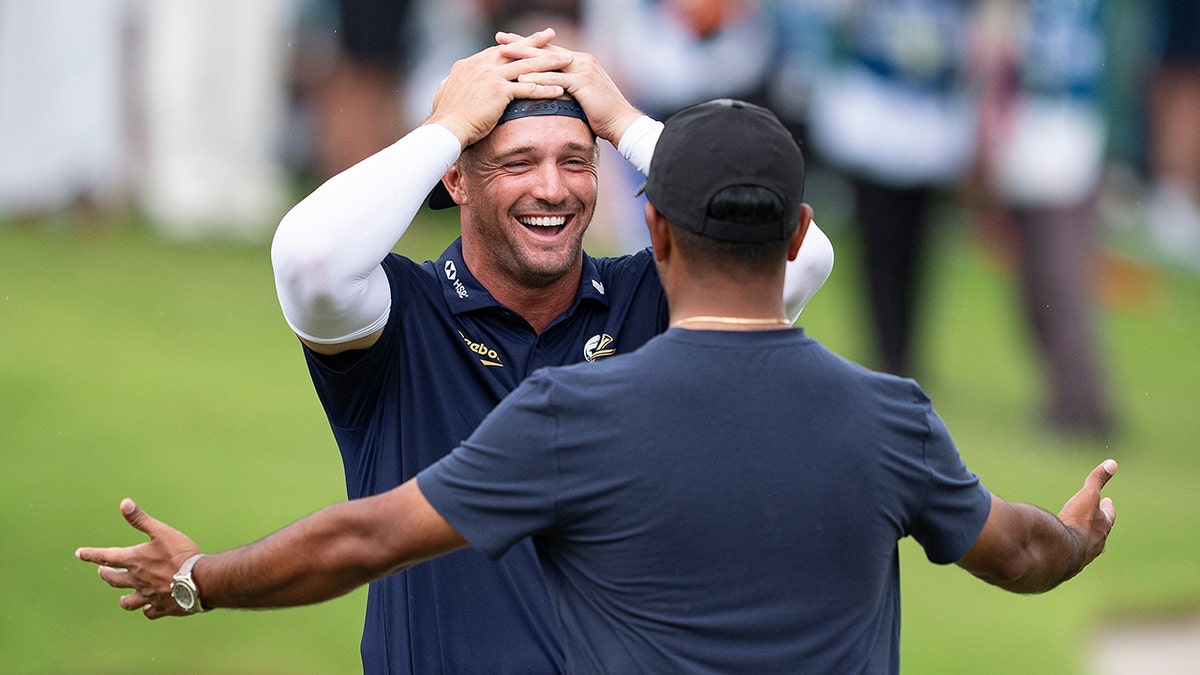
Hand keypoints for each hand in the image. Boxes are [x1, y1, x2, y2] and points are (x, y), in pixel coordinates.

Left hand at [76, 499, 200, 618]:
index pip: (107, 556)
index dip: (91, 554)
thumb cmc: (181, 554)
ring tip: (122, 598)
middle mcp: (137, 580)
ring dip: (123, 598)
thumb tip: (124, 503)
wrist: (200, 580)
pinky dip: (147, 610)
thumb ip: (141, 520)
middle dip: (106, 575)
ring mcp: (148, 596)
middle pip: (114, 580)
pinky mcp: (162, 607)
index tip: (79, 553)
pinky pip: (149, 612)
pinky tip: (147, 608)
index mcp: (135, 561)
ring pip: (128, 601)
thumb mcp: (162, 532)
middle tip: (102, 571)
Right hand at [428, 28, 573, 146]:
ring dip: (549, 62)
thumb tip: (446, 84)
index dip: (514, 45)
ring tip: (567, 60)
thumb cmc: (446, 118)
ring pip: (527, 66)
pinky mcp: (499, 91)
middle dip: (535, 42)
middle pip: (514, 51)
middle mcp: (481, 66)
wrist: (447, 129)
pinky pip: (528, 88)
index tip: (526, 41)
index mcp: (469, 64)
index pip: (497, 51)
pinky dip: (546, 89)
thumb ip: (450, 84)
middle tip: (550, 34)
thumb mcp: (445, 93)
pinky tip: (560, 90)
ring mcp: (491, 76)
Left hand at [497, 32, 644, 146]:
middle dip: (520, 43)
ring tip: (503, 54)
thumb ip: (566, 89)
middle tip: (499, 38)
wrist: (622, 123)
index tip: (507, 41)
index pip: (549, 50)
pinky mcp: (583, 82)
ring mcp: (582, 69)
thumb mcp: (580, 97)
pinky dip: (538, 78)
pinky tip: (521, 78)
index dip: (528, 45)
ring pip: (547, 61)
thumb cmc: (601, 115)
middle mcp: (580, 60)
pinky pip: (556, 79)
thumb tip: (548, 92)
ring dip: (524, 57)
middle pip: (545, 49)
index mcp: (579, 61)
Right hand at [1058, 459, 1117, 566]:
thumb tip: (1112, 463)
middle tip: (1099, 518)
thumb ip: (1098, 480)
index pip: (1109, 515)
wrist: (1063, 551)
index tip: (1108, 502)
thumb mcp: (1088, 496)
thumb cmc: (1078, 522)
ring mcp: (1084, 555)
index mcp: (1102, 526)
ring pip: (1088, 545)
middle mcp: (1096, 542)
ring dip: (1086, 538)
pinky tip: (1065, 550)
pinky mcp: (1070, 563)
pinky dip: (1071, 549)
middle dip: (1100, 523)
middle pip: (1101, 531)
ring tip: (1081, 535)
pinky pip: (1073, 555)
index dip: (1108, 508)